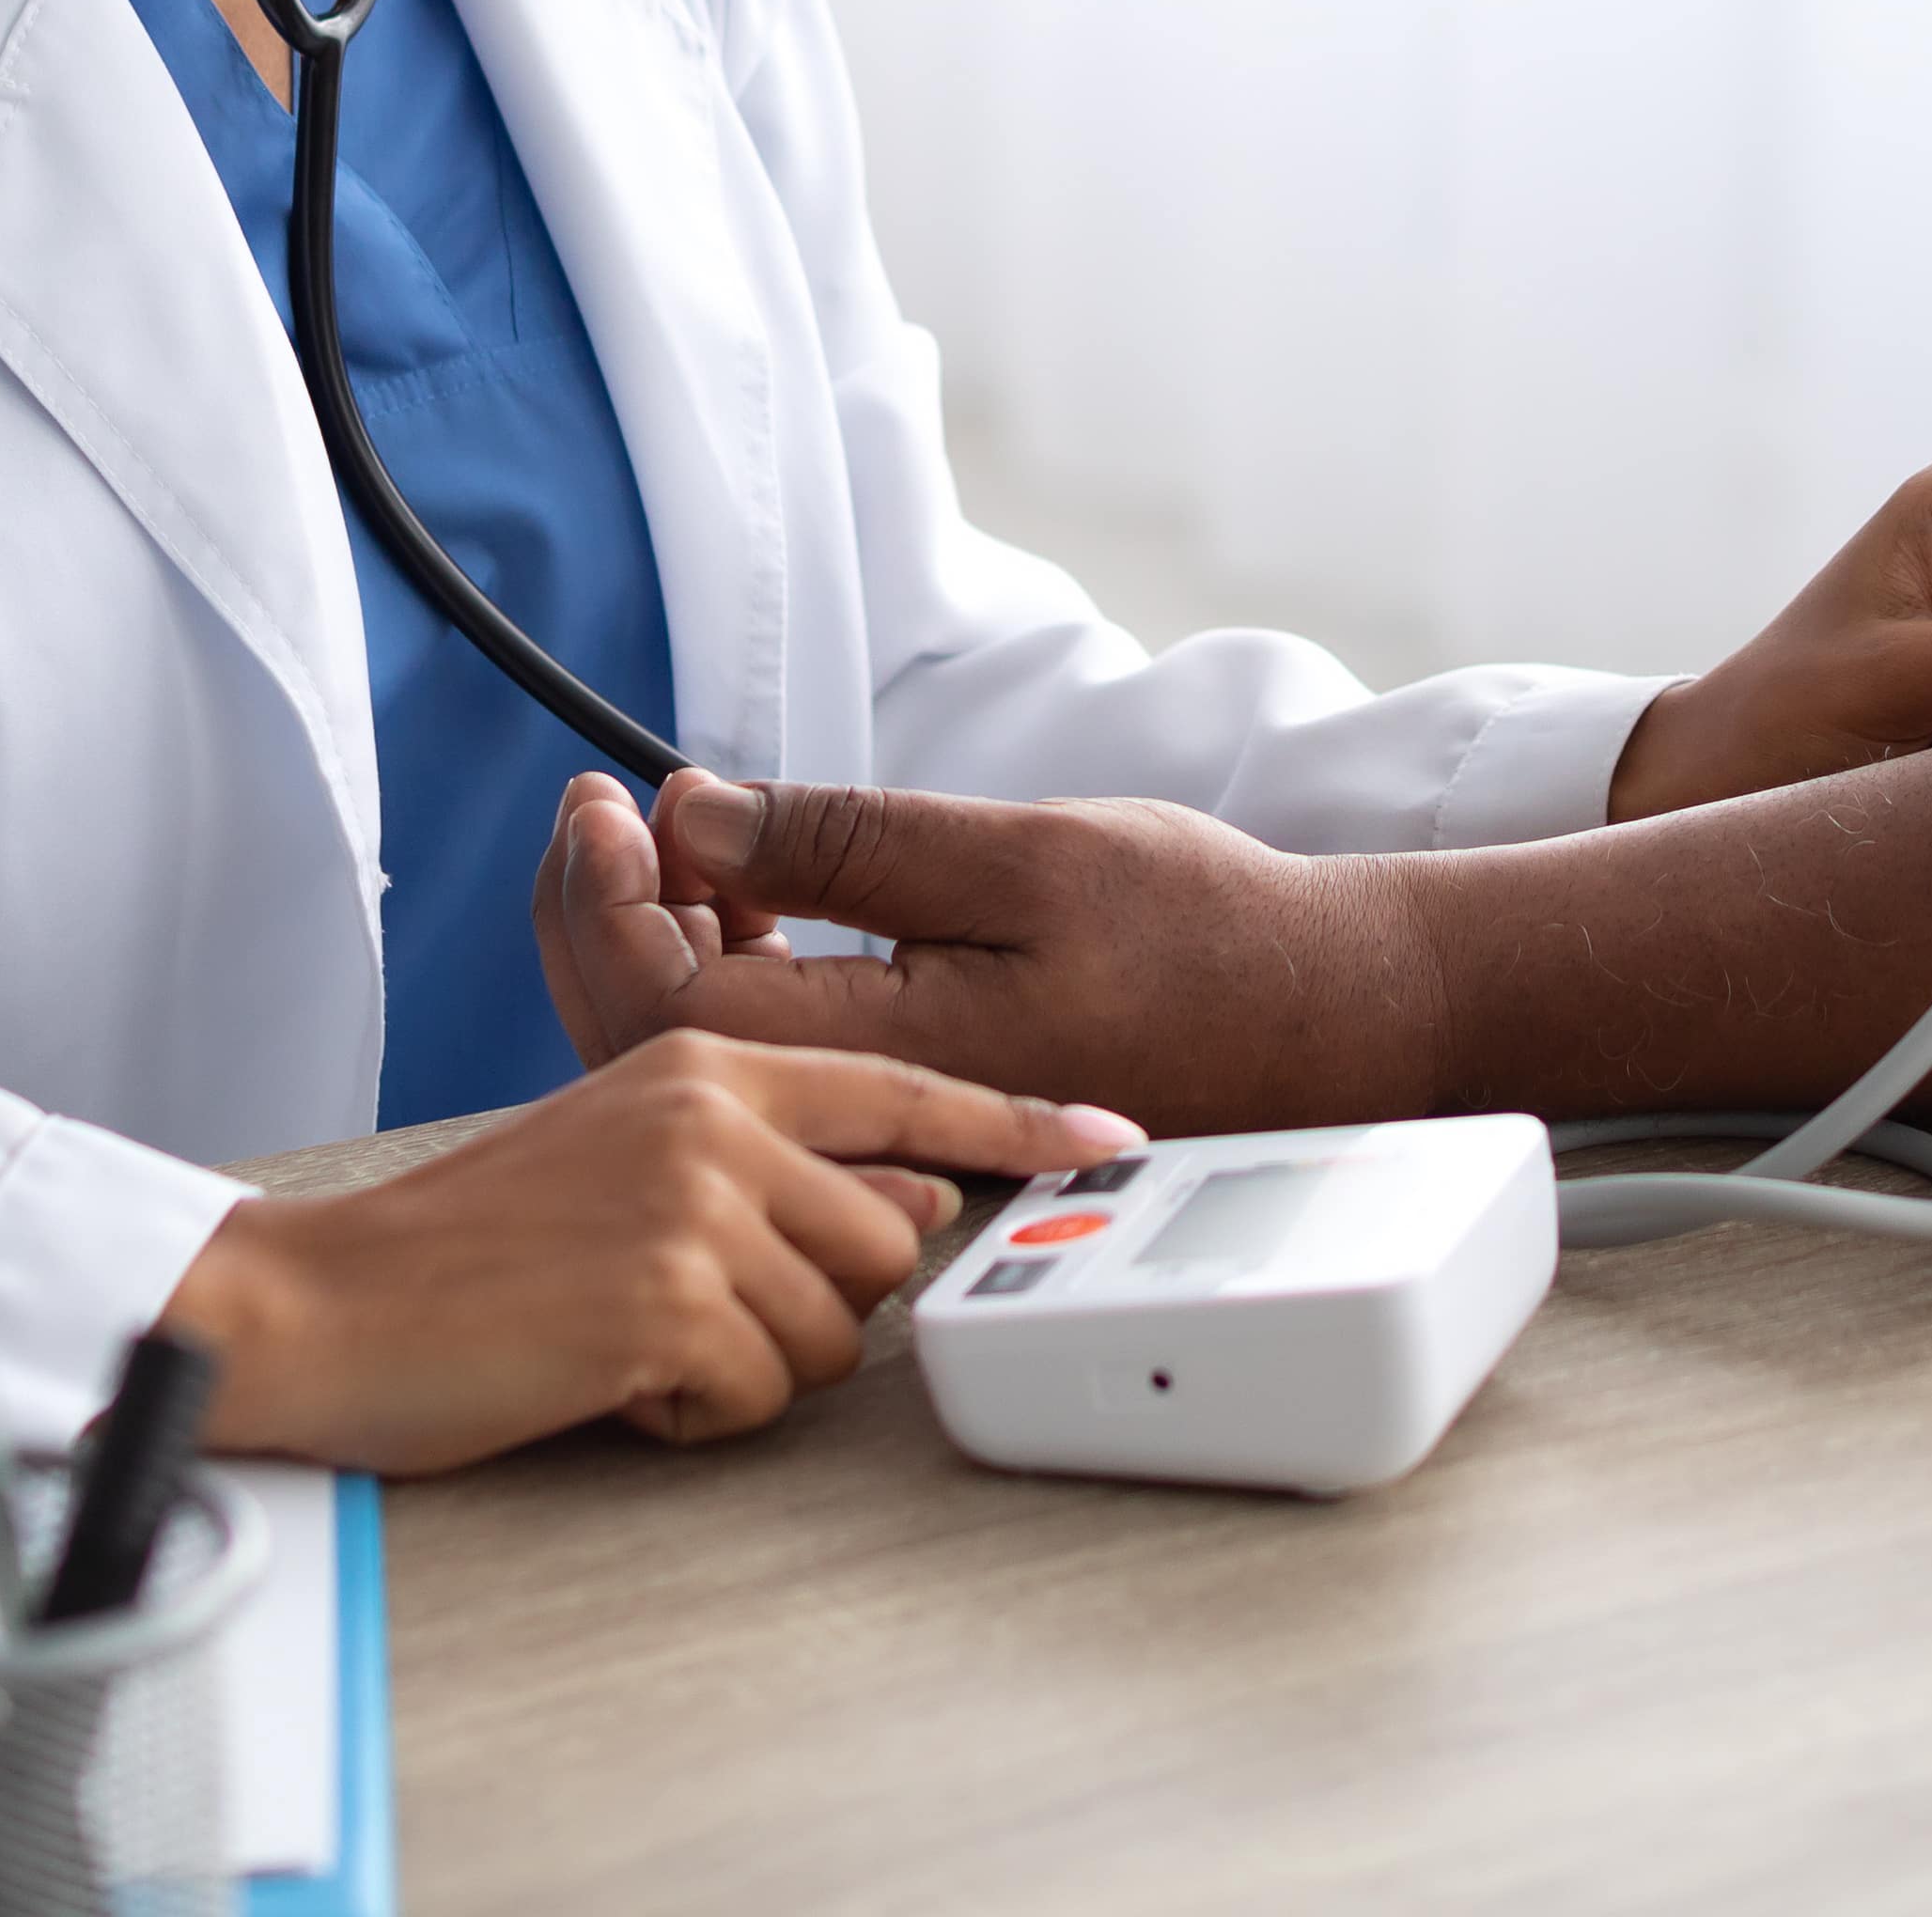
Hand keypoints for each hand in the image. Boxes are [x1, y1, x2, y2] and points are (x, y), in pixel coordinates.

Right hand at [160, 1029, 1138, 1472]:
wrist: (323, 1303)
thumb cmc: (469, 1248)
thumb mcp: (633, 1158)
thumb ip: (775, 1162)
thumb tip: (914, 1196)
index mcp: (710, 1064)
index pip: (906, 1090)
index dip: (1019, 1124)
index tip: (1109, 1138)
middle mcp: (715, 1118)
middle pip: (884, 1241)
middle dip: (810, 1304)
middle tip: (688, 1311)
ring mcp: (693, 1206)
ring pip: (832, 1329)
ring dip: (747, 1367)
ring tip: (634, 1339)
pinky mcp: (666, 1301)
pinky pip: (758, 1393)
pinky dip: (693, 1412)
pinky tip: (610, 1378)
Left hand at [535, 767, 1451, 1140]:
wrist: (1331, 1019)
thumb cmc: (1206, 933)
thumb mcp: (1022, 854)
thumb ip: (849, 844)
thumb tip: (691, 820)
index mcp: (896, 1064)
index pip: (671, 1011)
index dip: (605, 905)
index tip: (608, 802)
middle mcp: (878, 1123)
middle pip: (660, 1050)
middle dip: (600, 922)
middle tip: (600, 812)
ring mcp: (896, 1129)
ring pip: (711, 1064)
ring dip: (660, 948)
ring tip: (667, 842)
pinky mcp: (921, 1114)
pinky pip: (777, 1067)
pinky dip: (730, 977)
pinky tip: (749, 902)